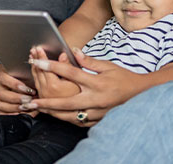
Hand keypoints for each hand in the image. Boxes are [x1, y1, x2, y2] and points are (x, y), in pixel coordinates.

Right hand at [0, 70, 36, 115]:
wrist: (21, 82)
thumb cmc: (25, 75)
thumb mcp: (28, 71)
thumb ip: (31, 70)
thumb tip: (35, 66)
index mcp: (2, 75)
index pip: (4, 79)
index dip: (15, 85)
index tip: (28, 89)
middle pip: (3, 95)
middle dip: (17, 99)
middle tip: (29, 100)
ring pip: (1, 105)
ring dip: (15, 108)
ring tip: (27, 108)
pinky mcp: (2, 108)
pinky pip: (1, 114)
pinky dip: (11, 116)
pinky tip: (21, 115)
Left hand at [26, 48, 147, 126]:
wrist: (142, 95)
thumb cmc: (124, 78)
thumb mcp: (108, 66)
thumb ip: (89, 61)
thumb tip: (73, 51)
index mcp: (96, 82)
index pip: (70, 73)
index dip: (52, 66)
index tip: (37, 61)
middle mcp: (96, 99)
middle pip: (66, 102)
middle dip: (46, 102)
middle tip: (31, 101)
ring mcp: (97, 112)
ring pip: (70, 116)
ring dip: (53, 113)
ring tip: (38, 109)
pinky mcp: (99, 120)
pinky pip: (79, 122)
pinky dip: (66, 119)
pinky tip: (55, 116)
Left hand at [30, 47, 80, 99]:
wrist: (84, 109)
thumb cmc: (83, 94)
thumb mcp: (78, 79)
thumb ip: (69, 66)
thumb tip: (62, 55)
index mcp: (54, 87)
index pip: (45, 67)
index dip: (42, 56)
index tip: (39, 49)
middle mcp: (47, 93)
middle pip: (39, 72)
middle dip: (36, 59)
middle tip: (34, 50)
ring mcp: (44, 97)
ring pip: (36, 78)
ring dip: (34, 67)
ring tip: (32, 57)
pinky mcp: (44, 100)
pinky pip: (37, 85)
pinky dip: (35, 75)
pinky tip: (35, 70)